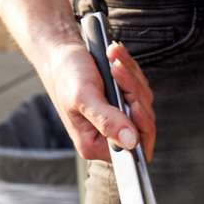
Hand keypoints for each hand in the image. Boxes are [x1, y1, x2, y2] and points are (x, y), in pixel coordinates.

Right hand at [41, 41, 156, 161]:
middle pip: (143, 122)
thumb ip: (107, 122)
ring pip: (143, 103)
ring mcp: (118, 119)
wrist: (60, 55)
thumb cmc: (65, 76)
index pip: (134, 149)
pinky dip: (130, 72)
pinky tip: (115, 60)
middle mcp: (108, 136)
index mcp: (95, 144)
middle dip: (133, 92)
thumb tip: (130, 141)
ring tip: (113, 60)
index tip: (135, 102)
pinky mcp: (123, 104)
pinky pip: (140, 89)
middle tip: (117, 70)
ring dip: (131, 77)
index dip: (141, 126)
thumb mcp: (84, 98)